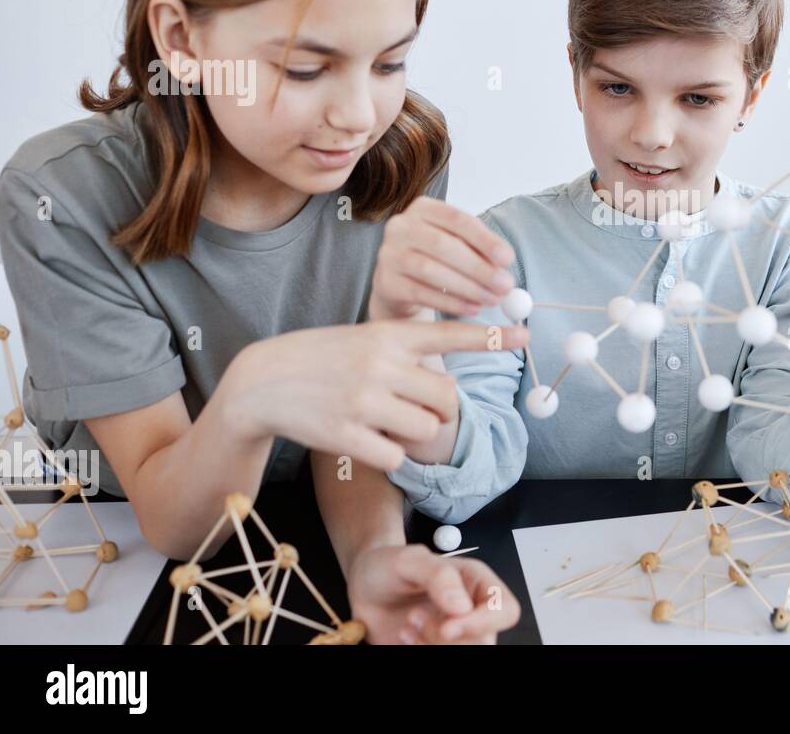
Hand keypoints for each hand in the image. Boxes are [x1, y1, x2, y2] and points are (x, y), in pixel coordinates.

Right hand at [224, 319, 526, 471]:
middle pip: (448, 398)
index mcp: (387, 335)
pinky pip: (397, 456)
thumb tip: (450, 386)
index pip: (450, 333)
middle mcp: (380, 364)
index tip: (526, 335)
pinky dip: (390, 455)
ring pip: (428, 430)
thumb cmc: (322, 359)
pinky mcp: (347, 435)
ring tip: (388, 422)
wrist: (263, 382)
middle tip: (418, 408)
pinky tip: (367, 440)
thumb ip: (405, 352)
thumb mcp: (363, 339)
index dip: (492, 336)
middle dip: (442, 410)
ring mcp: (364, 400)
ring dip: (417, 434)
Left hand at [347, 543, 520, 643]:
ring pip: (463, 655)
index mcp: (477, 583)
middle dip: (446, 637)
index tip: (448, 626)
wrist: (365, 588)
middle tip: (414, 616)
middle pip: (484, 642)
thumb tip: (462, 606)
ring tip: (407, 626)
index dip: (483, 622)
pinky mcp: (437, 648)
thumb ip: (438, 575)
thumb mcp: (409, 560)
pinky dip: (420, 652)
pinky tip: (404, 636)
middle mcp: (472, 612)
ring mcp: (456, 635)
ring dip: (432, 646)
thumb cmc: (389, 566)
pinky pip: (439, 661)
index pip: (505, 610)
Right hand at [370, 197, 516, 320]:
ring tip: (492, 299)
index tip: (508, 258)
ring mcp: (388, 254)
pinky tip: (472, 308)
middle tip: (505, 285)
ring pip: (431, 270)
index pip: (457, 219)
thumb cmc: (436, 260)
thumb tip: (505, 268)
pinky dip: (450, 303)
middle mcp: (400, 227)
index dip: (485, 239)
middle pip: (443, 245)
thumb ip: (480, 251)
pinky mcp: (386, 282)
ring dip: (467, 287)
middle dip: (479, 267)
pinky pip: (421, 293)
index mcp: (423, 209)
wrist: (400, 285)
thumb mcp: (457, 246)